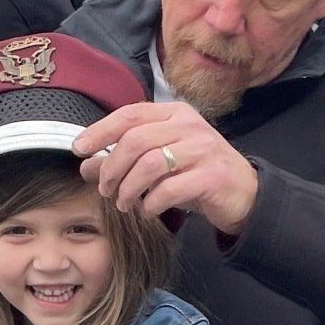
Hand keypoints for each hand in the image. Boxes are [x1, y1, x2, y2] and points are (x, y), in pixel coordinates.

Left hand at [74, 99, 259, 237]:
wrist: (245, 193)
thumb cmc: (197, 174)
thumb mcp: (159, 163)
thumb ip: (124, 160)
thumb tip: (86, 165)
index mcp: (174, 113)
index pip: (129, 115)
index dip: (100, 131)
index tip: (79, 149)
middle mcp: (189, 125)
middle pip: (135, 141)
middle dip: (112, 168)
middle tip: (104, 190)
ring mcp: (203, 149)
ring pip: (149, 164)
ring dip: (128, 188)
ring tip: (123, 204)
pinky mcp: (211, 176)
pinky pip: (169, 189)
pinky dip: (150, 203)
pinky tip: (147, 211)